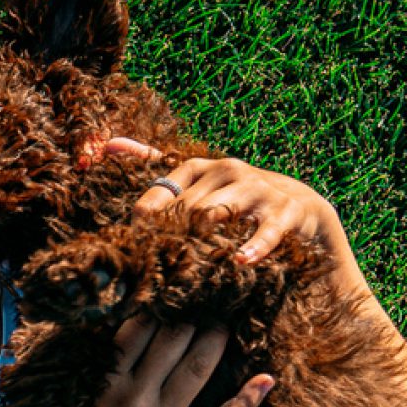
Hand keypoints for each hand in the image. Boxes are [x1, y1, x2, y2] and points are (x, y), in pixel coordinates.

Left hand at [101, 138, 359, 282]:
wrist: (299, 209)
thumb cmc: (235, 198)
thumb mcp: (195, 181)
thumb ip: (152, 164)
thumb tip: (107, 144)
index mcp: (198, 167)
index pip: (161, 189)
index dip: (145, 217)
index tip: (132, 243)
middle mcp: (226, 171)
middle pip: (187, 205)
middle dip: (169, 234)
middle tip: (153, 263)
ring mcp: (256, 189)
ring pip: (221, 212)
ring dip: (203, 235)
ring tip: (189, 261)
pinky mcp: (285, 211)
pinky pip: (266, 230)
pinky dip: (254, 246)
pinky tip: (239, 261)